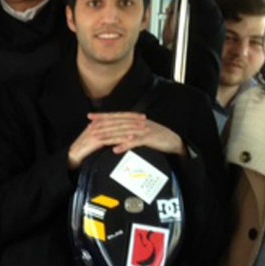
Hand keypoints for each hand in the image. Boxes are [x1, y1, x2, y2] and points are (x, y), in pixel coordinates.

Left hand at [67, 112, 184, 168]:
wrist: (176, 142)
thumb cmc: (158, 138)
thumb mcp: (142, 132)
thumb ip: (130, 131)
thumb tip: (116, 134)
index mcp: (135, 120)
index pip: (116, 116)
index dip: (103, 116)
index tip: (90, 116)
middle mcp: (138, 123)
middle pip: (117, 123)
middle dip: (102, 125)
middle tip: (89, 127)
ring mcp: (144, 130)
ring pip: (123, 132)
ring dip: (110, 136)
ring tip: (98, 139)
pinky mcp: (150, 139)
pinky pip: (135, 142)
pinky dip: (125, 145)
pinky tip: (116, 149)